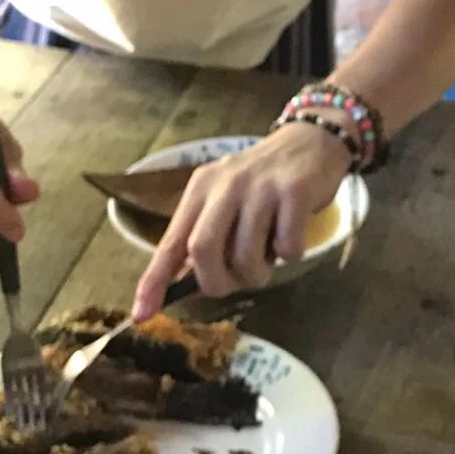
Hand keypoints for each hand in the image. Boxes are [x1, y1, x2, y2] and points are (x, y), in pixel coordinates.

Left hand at [132, 122, 350, 314]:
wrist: (312, 140)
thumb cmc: (264, 180)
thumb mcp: (226, 199)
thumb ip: (207, 236)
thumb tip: (184, 286)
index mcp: (201, 188)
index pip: (172, 241)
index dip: (155, 280)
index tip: (142, 313)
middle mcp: (226, 184)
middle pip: (202, 249)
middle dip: (216, 282)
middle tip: (235, 283)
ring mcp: (261, 187)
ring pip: (246, 256)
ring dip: (258, 273)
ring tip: (269, 257)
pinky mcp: (295, 192)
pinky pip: (287, 248)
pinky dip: (290, 255)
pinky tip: (292, 235)